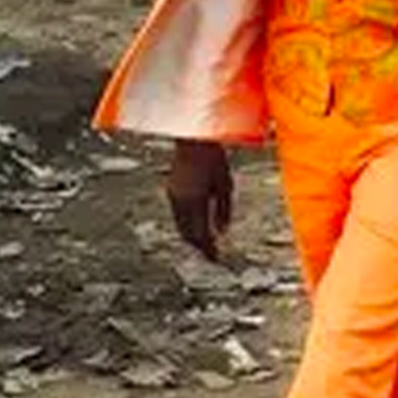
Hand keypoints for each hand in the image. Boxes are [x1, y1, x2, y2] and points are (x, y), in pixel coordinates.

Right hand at [164, 140, 233, 261]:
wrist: (193, 138)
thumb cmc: (214, 158)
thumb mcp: (226, 184)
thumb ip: (224, 210)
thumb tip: (222, 231)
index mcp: (196, 201)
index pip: (202, 234)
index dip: (209, 249)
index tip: (217, 259)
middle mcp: (181, 202)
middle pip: (188, 234)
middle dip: (200, 246)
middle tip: (212, 254)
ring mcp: (174, 196)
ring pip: (181, 225)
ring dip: (193, 235)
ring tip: (206, 241)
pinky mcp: (171, 191)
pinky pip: (179, 215)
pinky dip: (189, 223)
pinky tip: (198, 224)